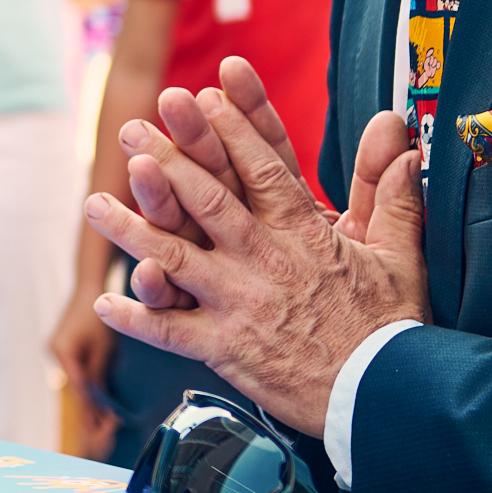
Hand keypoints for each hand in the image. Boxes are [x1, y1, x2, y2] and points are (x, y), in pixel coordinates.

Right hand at [49, 290, 116, 460]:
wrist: (90, 285)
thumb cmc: (99, 314)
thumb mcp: (104, 348)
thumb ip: (99, 376)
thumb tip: (100, 405)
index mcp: (63, 354)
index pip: (78, 391)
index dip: (91, 412)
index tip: (104, 431)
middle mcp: (54, 353)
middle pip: (73, 388)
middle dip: (90, 408)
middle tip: (107, 430)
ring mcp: (56, 348)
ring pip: (74, 380)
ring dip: (88, 396)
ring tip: (105, 419)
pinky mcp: (62, 345)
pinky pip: (74, 370)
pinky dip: (86, 382)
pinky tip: (98, 395)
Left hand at [92, 91, 428, 433]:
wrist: (383, 398)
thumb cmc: (389, 328)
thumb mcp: (399, 254)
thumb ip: (391, 192)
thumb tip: (396, 130)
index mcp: (303, 235)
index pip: (263, 170)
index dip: (232, 130)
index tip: (204, 94)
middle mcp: (265, 262)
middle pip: (208, 201)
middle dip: (167, 161)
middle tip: (132, 128)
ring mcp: (240, 304)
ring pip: (175, 258)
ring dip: (131, 229)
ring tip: (93, 203)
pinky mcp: (226, 348)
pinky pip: (171, 331)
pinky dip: (137, 318)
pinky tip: (105, 301)